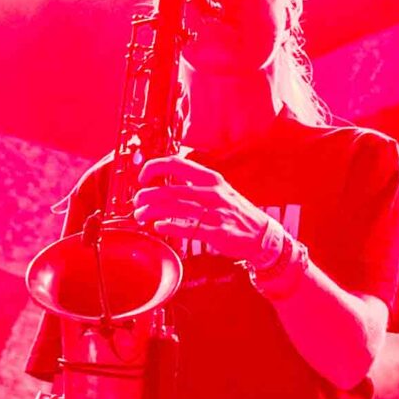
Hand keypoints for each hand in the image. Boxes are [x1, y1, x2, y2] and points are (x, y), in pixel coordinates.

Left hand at [130, 155, 282, 266]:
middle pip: (171, 190)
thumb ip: (195, 184)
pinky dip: (170, 227)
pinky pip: (188, 229)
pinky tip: (159, 227)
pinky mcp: (217, 233)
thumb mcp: (219, 190)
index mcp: (211, 178)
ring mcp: (215, 213)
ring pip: (175, 209)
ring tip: (140, 216)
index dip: (154, 168)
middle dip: (148, 195)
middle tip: (137, 202)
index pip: (176, 164)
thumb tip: (167, 181)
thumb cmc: (235, 212)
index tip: (143, 178)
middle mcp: (212, 193)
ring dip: (153, 212)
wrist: (262, 234)